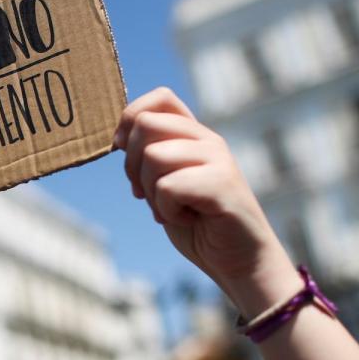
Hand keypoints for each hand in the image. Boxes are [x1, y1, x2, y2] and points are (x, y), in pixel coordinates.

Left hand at [113, 87, 298, 317]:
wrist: (240, 262)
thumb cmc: (200, 226)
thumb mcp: (165, 186)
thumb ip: (149, 159)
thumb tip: (118, 139)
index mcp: (195, 135)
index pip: (161, 97)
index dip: (131, 118)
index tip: (124, 151)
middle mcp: (209, 140)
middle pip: (145, 125)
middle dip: (132, 165)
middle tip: (146, 194)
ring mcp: (219, 159)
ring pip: (153, 156)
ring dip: (150, 191)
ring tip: (172, 209)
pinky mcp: (223, 184)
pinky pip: (167, 186)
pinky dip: (166, 210)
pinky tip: (186, 219)